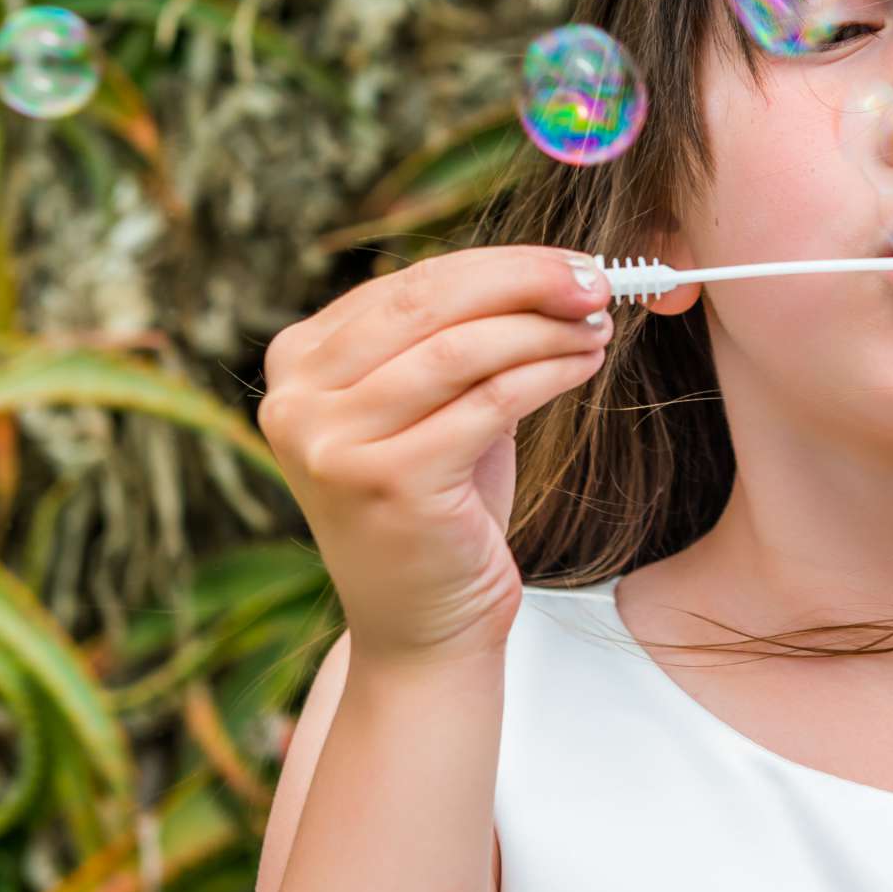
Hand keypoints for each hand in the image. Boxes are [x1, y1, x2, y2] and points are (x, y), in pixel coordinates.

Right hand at [255, 245, 614, 672]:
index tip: (570, 263)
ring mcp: (333, 444)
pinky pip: (488, 401)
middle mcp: (297, 400)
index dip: (499, 264)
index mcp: (296, 363)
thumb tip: (551, 270)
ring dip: (544, 329)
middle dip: (524, 281)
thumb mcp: (431, 408)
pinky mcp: (386, 482)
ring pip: (460, 349)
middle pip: (428, 303)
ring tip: (597, 326)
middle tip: (597, 280)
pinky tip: (583, 366)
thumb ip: (458, 337)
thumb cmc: (437, 509)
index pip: (408, 285)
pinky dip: (547, 373)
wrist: (422, 629)